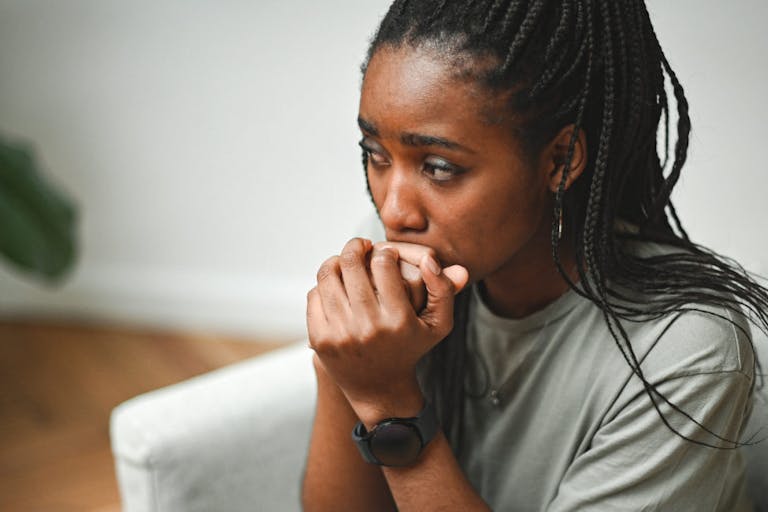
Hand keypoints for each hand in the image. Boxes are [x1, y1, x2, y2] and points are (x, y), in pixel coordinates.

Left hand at [307, 238, 467, 423]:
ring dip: (336, 261)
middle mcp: (368, 327)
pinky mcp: (320, 340)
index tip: (385, 253)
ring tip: (345, 261)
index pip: (383, 264)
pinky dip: (323, 286)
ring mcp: (341, 334)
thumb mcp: (438, 324)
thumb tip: (430, 259)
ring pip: (327, 275)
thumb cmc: (410, 348)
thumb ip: (444, 289)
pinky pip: (314, 295)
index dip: (384, 251)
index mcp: (397, 320)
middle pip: (350, 264)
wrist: (379, 389)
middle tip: (361, 246)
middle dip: (355, 246)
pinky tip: (335, 285)